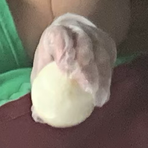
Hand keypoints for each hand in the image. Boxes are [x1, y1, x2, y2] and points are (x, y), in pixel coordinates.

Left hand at [29, 12, 116, 126]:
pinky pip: (110, 61)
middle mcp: (77, 31)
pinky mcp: (107, 44)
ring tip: (98, 97)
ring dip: (100, 75)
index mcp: (56, 33)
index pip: (60, 36)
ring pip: (100, 52)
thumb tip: (38, 117)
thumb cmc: (53, 55)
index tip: (65, 69)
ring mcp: (94, 36)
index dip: (63, 49)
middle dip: (86, 66)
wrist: (73, 33)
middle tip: (86, 87)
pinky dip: (107, 78)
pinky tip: (104, 94)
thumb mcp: (42, 66)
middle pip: (84, 44)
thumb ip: (40, 88)